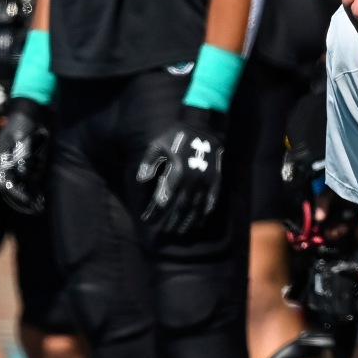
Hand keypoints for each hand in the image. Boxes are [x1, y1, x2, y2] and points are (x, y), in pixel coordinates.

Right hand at [0, 97, 51, 214]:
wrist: (32, 111)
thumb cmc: (24, 123)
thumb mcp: (23, 136)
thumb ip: (23, 154)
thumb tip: (23, 173)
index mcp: (3, 159)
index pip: (6, 182)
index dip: (16, 194)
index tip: (28, 201)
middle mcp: (9, 164)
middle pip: (13, 187)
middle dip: (23, 199)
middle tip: (36, 208)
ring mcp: (19, 164)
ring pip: (22, 186)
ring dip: (30, 196)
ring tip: (40, 206)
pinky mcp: (29, 162)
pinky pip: (31, 179)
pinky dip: (36, 188)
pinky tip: (42, 197)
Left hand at [136, 107, 225, 233]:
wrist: (205, 126)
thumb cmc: (177, 135)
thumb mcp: (157, 144)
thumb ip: (148, 163)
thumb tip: (141, 181)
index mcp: (177, 172)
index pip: (163, 198)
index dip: (155, 211)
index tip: (147, 220)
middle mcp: (192, 180)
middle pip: (180, 207)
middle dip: (172, 220)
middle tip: (165, 231)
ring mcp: (206, 181)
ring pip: (196, 207)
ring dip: (188, 220)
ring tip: (180, 231)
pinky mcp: (216, 180)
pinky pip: (211, 201)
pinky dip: (205, 213)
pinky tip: (200, 222)